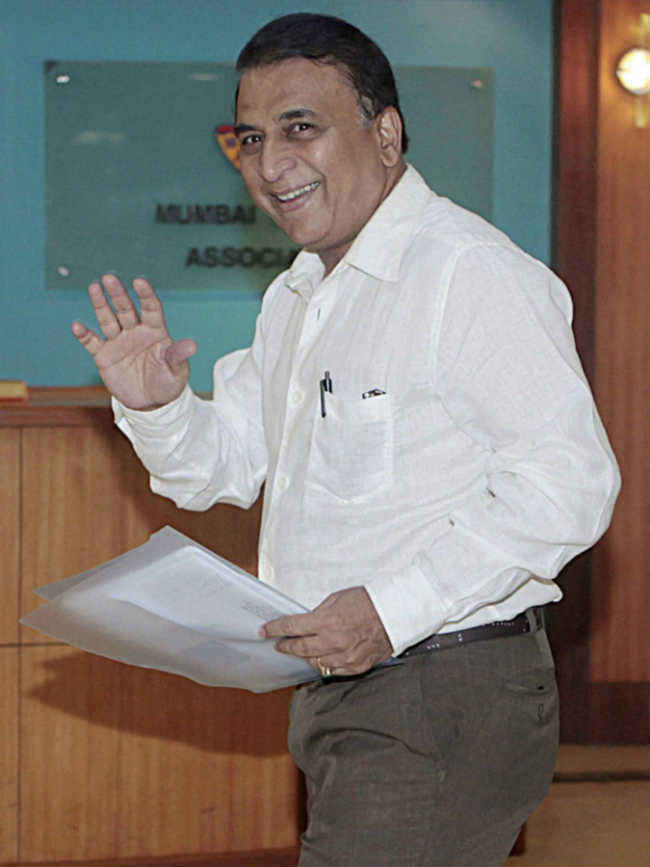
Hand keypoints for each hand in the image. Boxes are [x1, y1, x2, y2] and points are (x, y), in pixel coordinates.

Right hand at [71, 275, 196, 409]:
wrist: (150, 402)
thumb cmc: (167, 382)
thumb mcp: (176, 371)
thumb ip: (178, 356)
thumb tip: (192, 345)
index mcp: (155, 331)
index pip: (151, 308)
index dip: (145, 295)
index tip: (139, 282)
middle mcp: (135, 332)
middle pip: (126, 309)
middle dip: (118, 294)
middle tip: (109, 278)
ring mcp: (118, 342)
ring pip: (108, 319)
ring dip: (100, 304)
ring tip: (94, 287)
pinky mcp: (104, 355)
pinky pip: (92, 343)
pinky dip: (84, 335)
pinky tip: (77, 326)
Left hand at [260, 587, 392, 676]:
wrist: (395, 614)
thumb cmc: (368, 602)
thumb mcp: (338, 598)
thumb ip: (319, 612)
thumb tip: (305, 622)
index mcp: (327, 621)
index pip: (292, 627)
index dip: (275, 629)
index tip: (264, 631)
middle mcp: (333, 641)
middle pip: (299, 647)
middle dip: (285, 646)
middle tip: (278, 644)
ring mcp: (345, 656)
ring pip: (315, 662)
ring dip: (305, 655)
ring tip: (301, 649)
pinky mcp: (356, 666)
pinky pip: (332, 670)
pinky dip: (324, 664)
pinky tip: (322, 657)